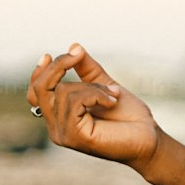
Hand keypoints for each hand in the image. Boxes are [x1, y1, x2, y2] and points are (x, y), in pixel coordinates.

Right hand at [26, 43, 160, 170]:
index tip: (47, 54)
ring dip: (92, 86)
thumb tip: (74, 46)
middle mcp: (56, 127)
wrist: (149, 138)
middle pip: (40, 89)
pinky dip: (95, 94)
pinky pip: (74, 101)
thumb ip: (88, 70)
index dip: (39, 73)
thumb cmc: (129, 116)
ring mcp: (63, 134)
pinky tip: (112, 101)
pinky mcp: (73, 136)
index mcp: (60, 116)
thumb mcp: (105, 85)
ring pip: (62, 91)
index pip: (36, 93)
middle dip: (58, 66)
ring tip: (113, 94)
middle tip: (78, 55)